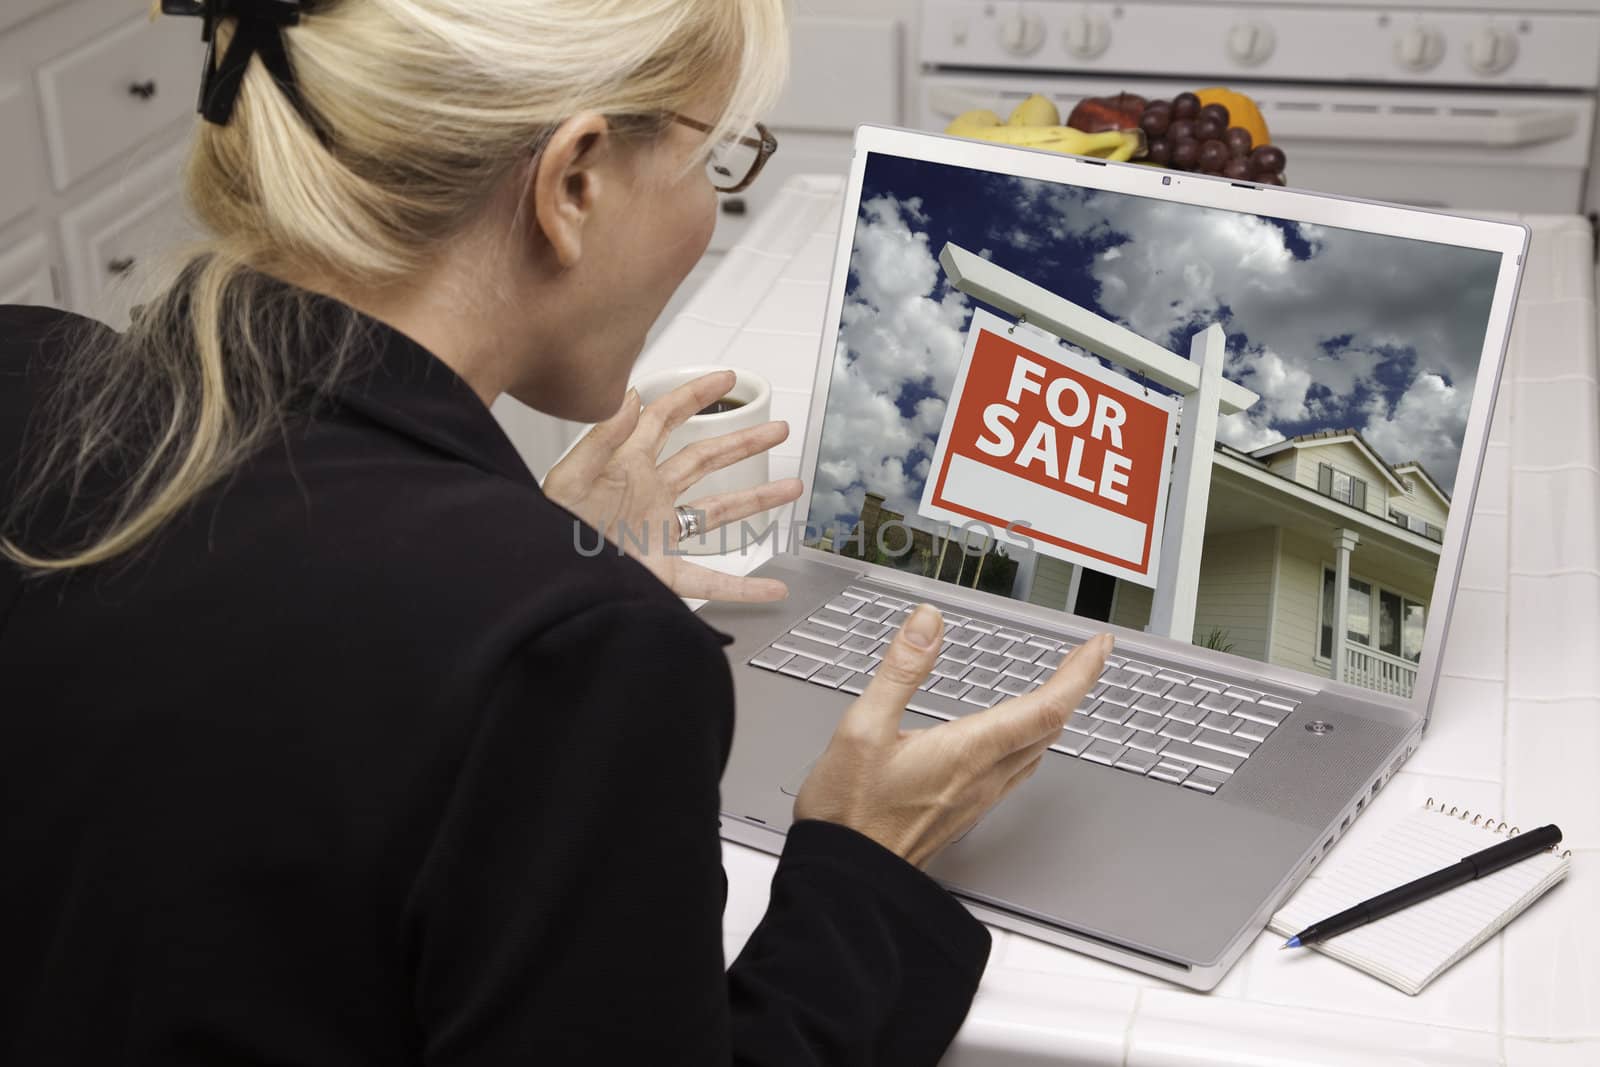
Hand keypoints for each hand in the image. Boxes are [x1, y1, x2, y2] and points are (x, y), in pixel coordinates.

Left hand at [542, 370, 803, 601]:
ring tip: (790, 487)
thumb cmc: (543, 528)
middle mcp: (648, 496)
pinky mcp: (661, 572)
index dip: (696, 397)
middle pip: (704, 459)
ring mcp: (658, 533)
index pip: (666, 420)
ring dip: (756, 500)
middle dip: (742, 442)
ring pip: (718, 512)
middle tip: (776, 429)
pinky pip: (711, 578)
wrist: (540, 576)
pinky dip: (744, 587)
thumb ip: (603, 435)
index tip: (726, 380)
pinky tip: (771, 588)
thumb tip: (630, 396)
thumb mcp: (570, 476)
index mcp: (626, 466)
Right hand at [794, 606, 1111, 868]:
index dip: (1080, 674)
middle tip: (1088, 656)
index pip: (1045, 708)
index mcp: (967, 751)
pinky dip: (1032, 739)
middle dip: (1076, 686)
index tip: (1098, 646)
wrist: (847, 881)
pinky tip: (1016, 736)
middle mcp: (983, 777)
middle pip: (1050, 728)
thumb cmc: (849, 814)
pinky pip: (1017, 770)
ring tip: (1060, 687)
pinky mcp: (966, 811)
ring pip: (1038, 751)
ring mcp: (978, 798)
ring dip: (1056, 714)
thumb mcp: (862, 728)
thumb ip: (900, 671)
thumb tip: (928, 623)